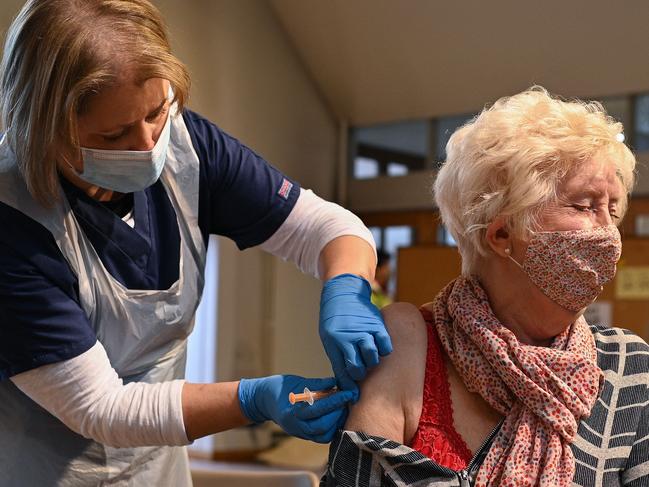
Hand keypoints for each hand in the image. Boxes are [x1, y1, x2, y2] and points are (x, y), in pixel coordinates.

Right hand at [237, 375, 354, 442]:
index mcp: (290, 413)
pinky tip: (337, 414)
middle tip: (348, 398)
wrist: (262, 401)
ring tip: (343, 406)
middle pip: (322, 426)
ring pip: (323, 435)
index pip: (317, 410)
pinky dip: (332, 427)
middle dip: (338, 412)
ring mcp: (299, 433)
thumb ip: (316, 384)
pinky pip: (321, 437)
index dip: (334, 401)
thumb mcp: (296, 382)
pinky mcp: (303, 435)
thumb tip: (335, 382)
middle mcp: (295, 427)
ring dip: (337, 421)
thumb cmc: (278, 388)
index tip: (347, 392)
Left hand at [319, 274, 392, 398]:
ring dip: (371, 362)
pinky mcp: (377, 324)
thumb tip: (348, 383)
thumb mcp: (329, 338)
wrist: (343, 293)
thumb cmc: (335, 320)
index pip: (341, 371)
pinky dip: (384, 350)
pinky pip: (385, 345)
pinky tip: (378, 348)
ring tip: (368, 357)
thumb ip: (339, 357)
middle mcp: (348, 337)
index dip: (349, 386)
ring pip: (372, 357)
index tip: (354, 395)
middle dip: (359, 374)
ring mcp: (363, 330)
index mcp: (333, 342)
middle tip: (360, 369)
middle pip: (358, 368)